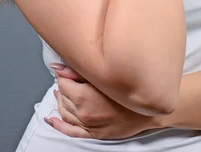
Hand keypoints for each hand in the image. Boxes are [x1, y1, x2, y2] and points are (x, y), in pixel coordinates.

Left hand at [45, 65, 162, 139]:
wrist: (149, 110)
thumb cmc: (130, 90)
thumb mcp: (105, 76)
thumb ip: (79, 72)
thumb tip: (57, 67)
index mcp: (84, 97)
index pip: (63, 83)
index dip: (64, 75)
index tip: (67, 70)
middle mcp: (82, 112)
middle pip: (63, 96)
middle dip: (63, 86)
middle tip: (66, 77)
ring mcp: (87, 125)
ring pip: (64, 112)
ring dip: (60, 101)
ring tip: (61, 92)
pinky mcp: (92, 133)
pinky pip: (70, 131)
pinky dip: (59, 125)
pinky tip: (51, 120)